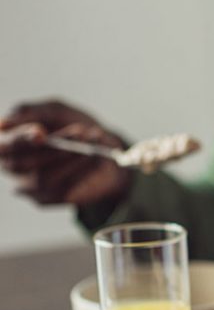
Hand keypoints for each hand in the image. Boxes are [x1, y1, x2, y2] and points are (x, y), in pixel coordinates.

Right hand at [0, 100, 131, 205]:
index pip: (5, 147)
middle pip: (22, 163)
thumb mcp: (54, 110)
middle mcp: (12, 167)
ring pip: (43, 178)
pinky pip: (61, 190)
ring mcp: (27, 186)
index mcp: (8, 144)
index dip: (20, 140)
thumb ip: (31, 112)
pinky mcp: (47, 198)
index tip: (41, 133)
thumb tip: (2, 124)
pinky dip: (81, 170)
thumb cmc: (72, 126)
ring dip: (72, 158)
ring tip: (93, 140)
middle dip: (55, 147)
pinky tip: (95, 157)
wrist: (106, 148)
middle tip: (81, 132)